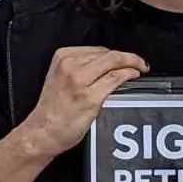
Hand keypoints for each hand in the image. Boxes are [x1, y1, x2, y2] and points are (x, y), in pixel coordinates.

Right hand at [19, 46, 147, 158]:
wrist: (42, 132)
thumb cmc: (52, 109)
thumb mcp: (59, 77)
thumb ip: (79, 68)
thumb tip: (107, 65)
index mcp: (62, 57)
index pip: (97, 49)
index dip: (115, 54)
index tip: (125, 59)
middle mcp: (70, 66)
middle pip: (108, 54)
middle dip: (128, 57)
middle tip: (139, 63)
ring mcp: (80, 81)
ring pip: (114, 63)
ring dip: (132, 64)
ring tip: (140, 69)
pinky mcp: (90, 97)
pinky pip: (116, 79)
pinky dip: (129, 75)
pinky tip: (133, 77)